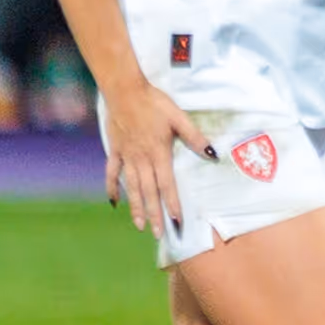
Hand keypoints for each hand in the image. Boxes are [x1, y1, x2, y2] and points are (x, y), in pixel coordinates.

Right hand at [99, 74, 214, 236]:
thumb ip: (194, 137)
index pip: (167, 184)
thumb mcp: (178, 117)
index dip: (171, 204)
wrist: (124, 91)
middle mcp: (142, 159)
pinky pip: (112, 173)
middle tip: (157, 234)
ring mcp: (126, 156)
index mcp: (159, 153)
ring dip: (136, 207)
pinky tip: (114, 202)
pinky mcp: (115, 150)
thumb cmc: (154, 102)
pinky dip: (112, 188)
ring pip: (132, 187)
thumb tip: (212, 154)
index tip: (176, 221)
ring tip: (138, 225)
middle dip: (154, 214)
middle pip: (149, 192)